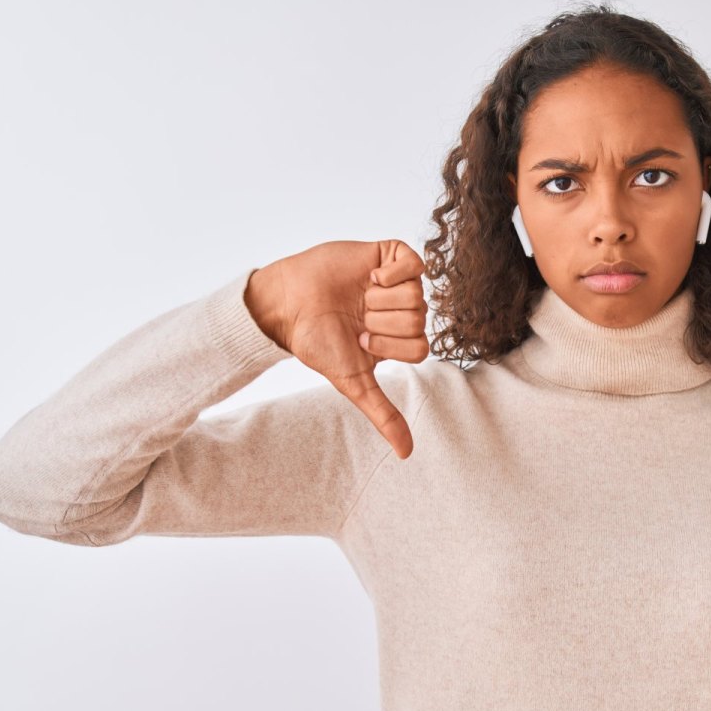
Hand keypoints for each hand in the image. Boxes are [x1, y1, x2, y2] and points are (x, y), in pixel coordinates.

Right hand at [246, 240, 429, 458]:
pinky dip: (394, 272)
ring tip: (360, 297)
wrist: (289, 305)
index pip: (421, 347)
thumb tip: (406, 454)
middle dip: (382, 323)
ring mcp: (400, 282)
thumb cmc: (319, 343)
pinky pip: (417, 263)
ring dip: (381, 300)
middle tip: (358, 317)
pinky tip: (371, 277)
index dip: (390, 346)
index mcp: (401, 339)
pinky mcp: (392, 255)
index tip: (362, 340)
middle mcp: (404, 310)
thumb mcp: (354, 382)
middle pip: (419, 321)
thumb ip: (383, 414)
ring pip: (417, 295)